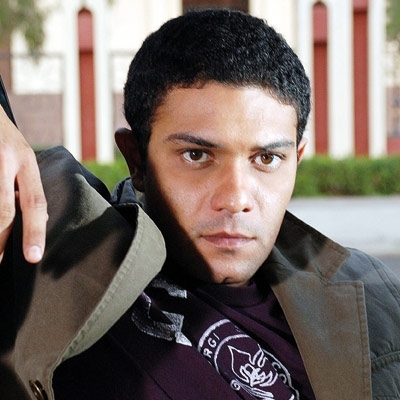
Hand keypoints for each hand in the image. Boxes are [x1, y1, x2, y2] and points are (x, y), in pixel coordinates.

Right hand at [0, 105, 47, 262]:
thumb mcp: (21, 152)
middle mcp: (4, 159)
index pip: (34, 201)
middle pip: (3, 211)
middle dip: (0, 240)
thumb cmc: (1, 133)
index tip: (33, 257)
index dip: (35, 231)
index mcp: (25, 159)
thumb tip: (40, 219)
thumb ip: (26, 182)